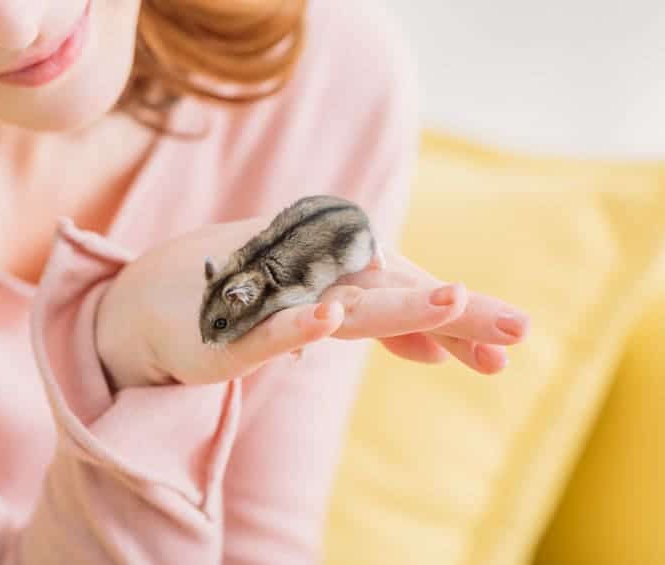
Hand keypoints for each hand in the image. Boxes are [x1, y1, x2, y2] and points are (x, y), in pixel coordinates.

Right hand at [95, 217, 528, 389]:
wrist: (149, 300)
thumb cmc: (241, 299)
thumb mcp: (317, 312)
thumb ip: (378, 322)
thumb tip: (439, 347)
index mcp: (334, 274)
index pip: (402, 294)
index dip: (453, 322)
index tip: (503, 349)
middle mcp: (308, 278)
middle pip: (390, 293)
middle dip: (454, 312)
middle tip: (515, 327)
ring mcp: (268, 300)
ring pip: (340, 305)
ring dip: (394, 305)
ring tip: (451, 300)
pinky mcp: (226, 331)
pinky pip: (265, 330)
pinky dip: (297, 326)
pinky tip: (329, 321)